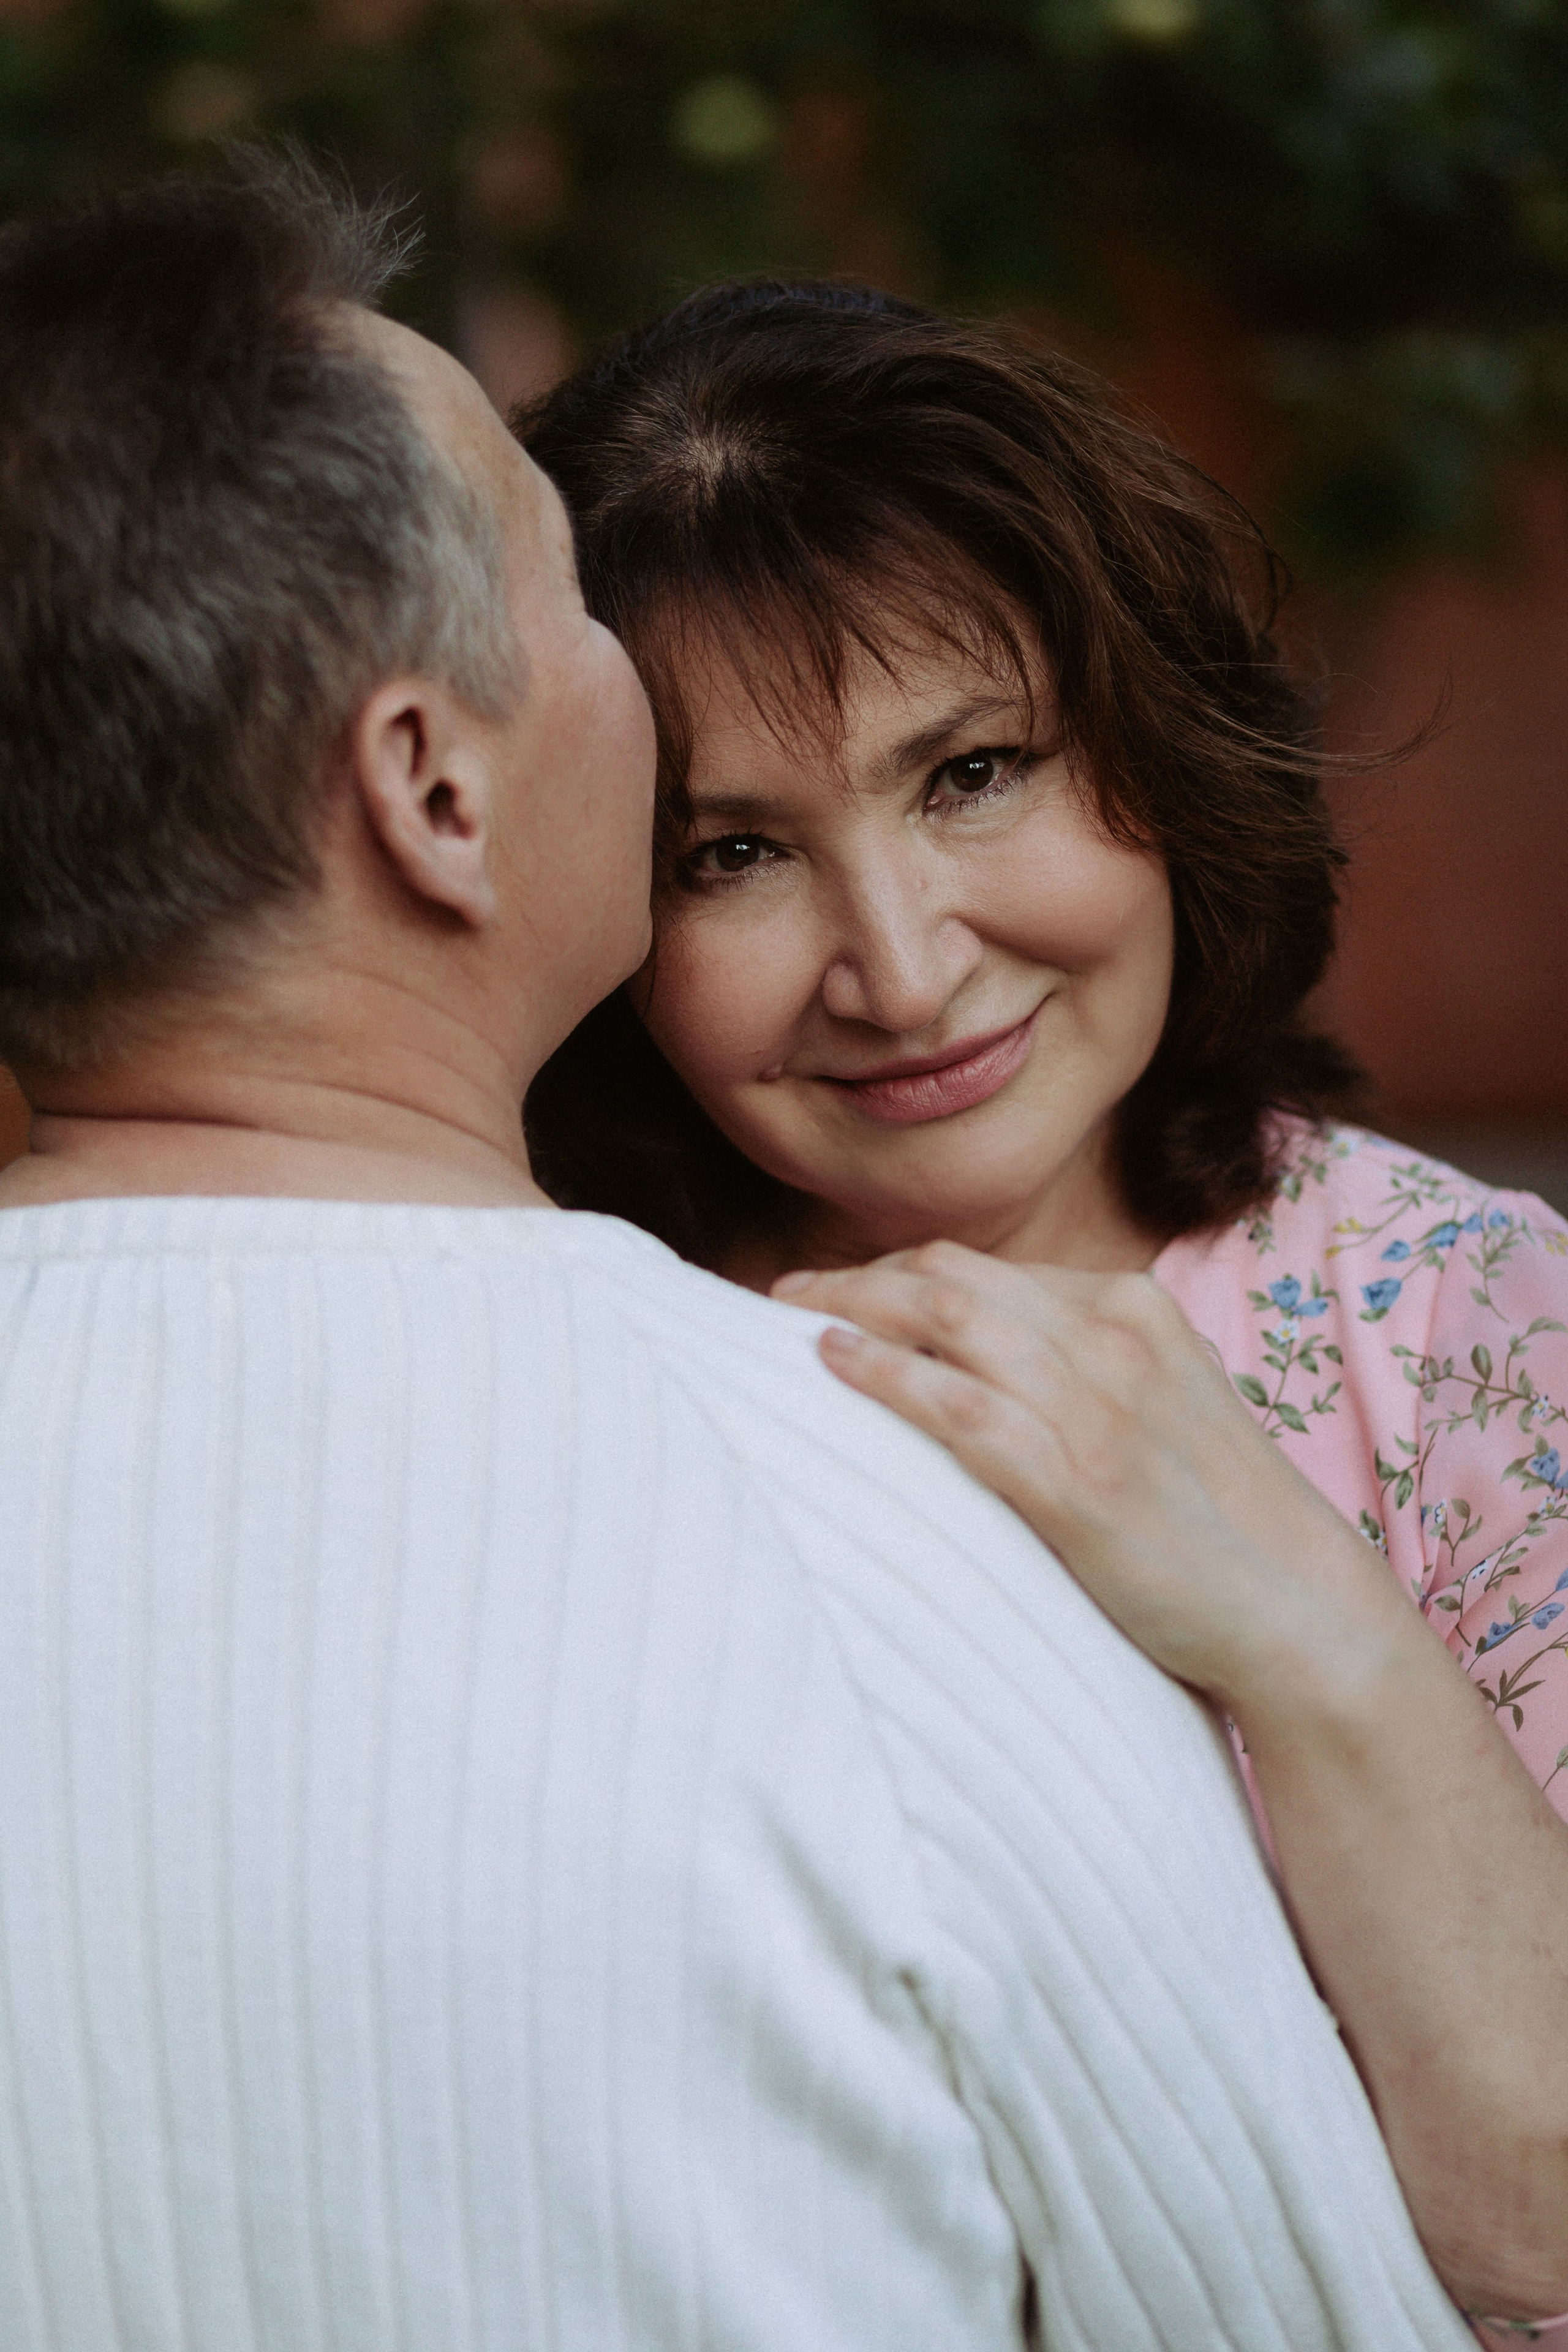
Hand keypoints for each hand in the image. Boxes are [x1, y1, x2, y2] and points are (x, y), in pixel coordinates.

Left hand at [779, 1242, 1567, 2317]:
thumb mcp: (1158, 1406)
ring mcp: (1095, 1408)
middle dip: (856, 1279)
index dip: (897, 1274)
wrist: (1300, 1611)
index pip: (982, 1269)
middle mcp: (1111, 1340)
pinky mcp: (1077, 1484)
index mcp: (1133, 1309)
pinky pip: (958, 1408)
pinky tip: (832, 1367)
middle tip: (781, 1296)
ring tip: (783, 1323)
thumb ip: (1080, 1369)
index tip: (838, 1290)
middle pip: (948, 1280)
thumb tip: (975, 1362)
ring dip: (851, 1313)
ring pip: (944, 1326)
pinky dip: (886, 1376)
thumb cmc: (1215, 1519)